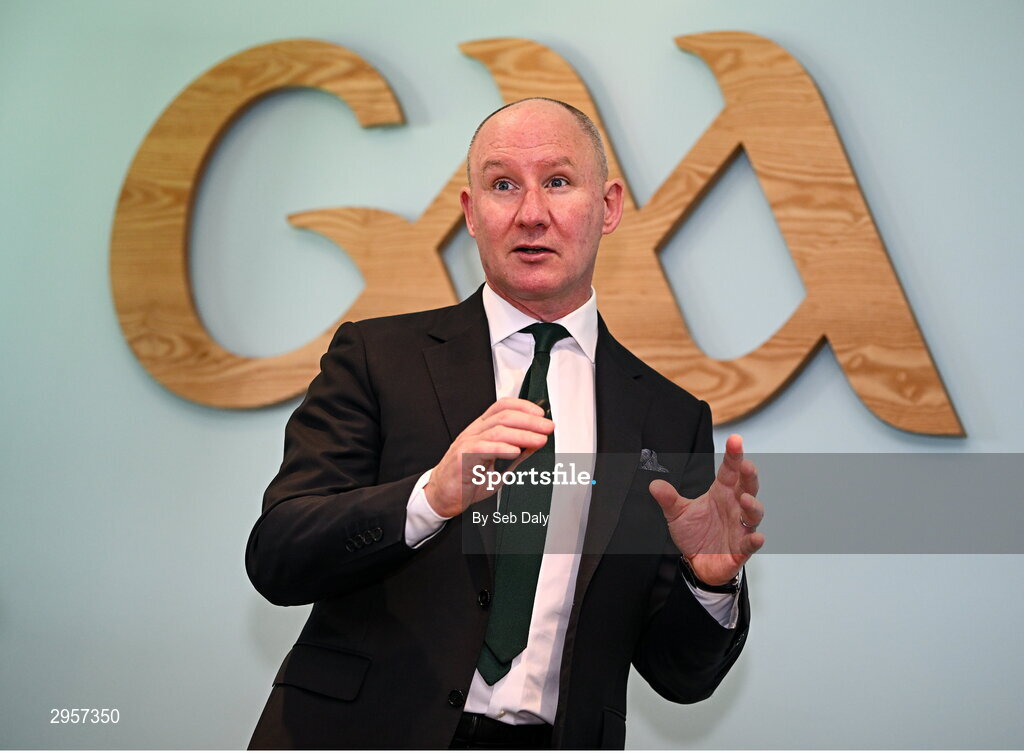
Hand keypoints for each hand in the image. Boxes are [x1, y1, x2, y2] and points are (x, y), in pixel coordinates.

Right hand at [424, 397, 552, 517]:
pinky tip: (516, 451)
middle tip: (547, 428)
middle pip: (504, 417)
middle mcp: (473, 432)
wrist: (442, 497)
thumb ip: (516, 454)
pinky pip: (482, 448)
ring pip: (497, 431)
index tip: (541, 415)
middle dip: (530, 421)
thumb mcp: (498, 466)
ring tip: (539, 440)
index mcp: (481, 430)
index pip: (502, 407)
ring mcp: (466, 443)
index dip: (523, 406)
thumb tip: (536, 443)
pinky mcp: (461, 458)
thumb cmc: (467, 480)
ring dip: (522, 434)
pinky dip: (501, 448)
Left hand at [648, 434, 764, 585]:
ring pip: (753, 513)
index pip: (729, 471)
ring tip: (745, 499)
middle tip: (746, 465)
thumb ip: (668, 499)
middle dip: (749, 476)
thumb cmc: (694, 533)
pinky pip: (751, 544)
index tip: (735, 440)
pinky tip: (757, 537)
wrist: (697, 562)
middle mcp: (734, 507)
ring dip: (752, 506)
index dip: (733, 456)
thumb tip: (654, 484)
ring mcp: (740, 528)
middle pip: (747, 487)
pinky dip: (754, 541)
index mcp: (721, 493)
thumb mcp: (677, 514)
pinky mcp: (741, 549)